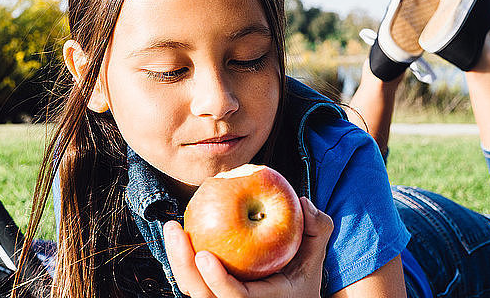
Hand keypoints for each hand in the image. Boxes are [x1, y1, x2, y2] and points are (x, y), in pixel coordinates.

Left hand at [163, 197, 333, 297]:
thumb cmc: (299, 276)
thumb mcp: (315, 257)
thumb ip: (318, 229)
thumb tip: (303, 202)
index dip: (217, 282)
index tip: (204, 256)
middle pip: (201, 295)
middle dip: (182, 264)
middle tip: (175, 229)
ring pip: (190, 288)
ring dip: (176, 258)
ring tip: (171, 226)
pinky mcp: (209, 292)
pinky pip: (190, 278)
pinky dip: (181, 257)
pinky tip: (179, 230)